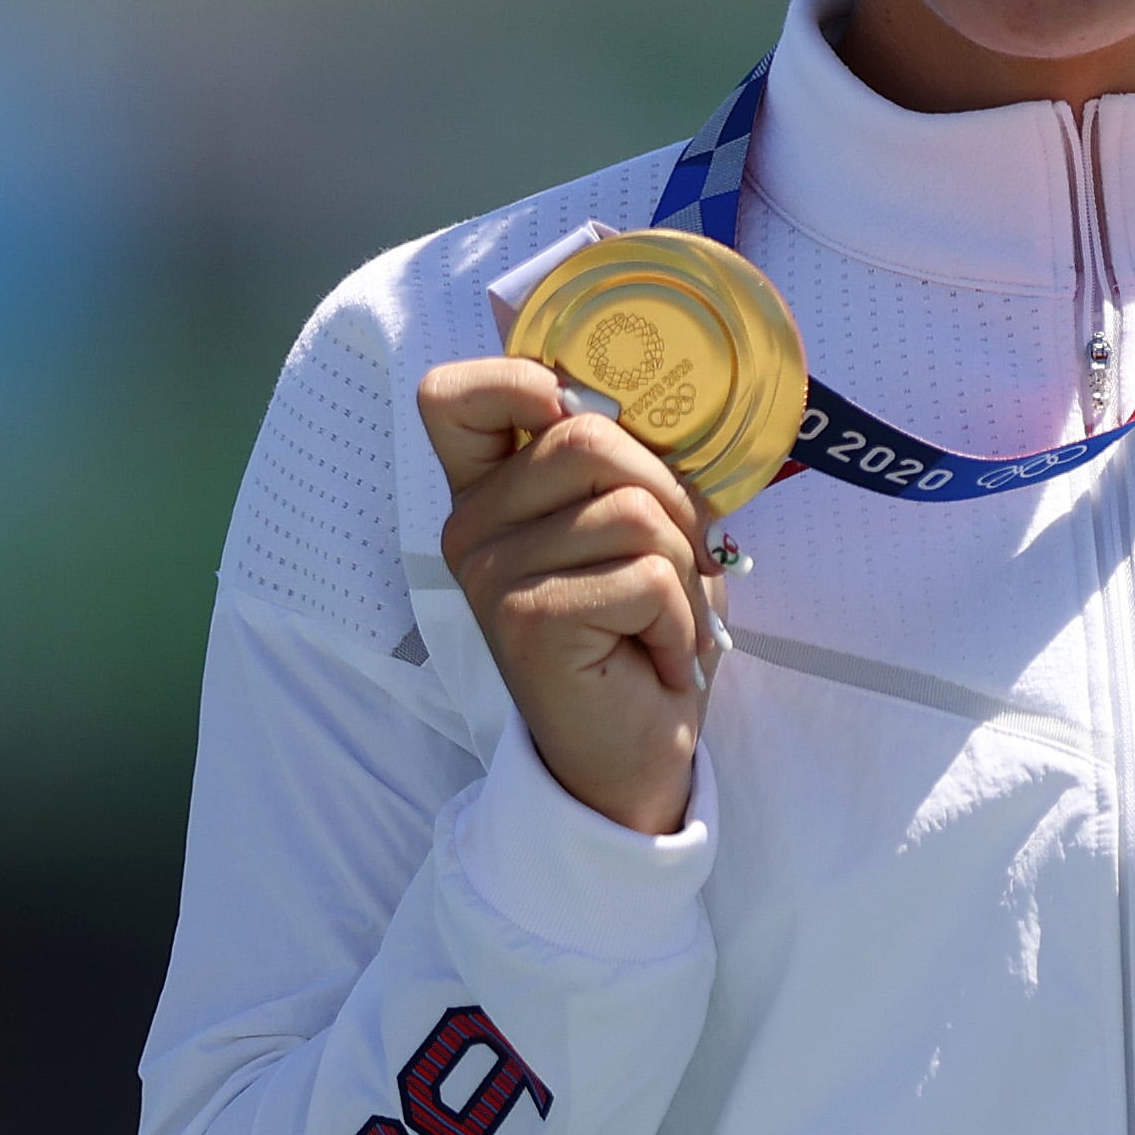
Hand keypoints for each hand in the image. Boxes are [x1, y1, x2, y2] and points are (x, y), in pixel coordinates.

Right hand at [419, 356, 716, 837]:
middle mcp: (471, 526)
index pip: (454, 394)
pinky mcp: (526, 620)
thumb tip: (656, 400)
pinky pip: (645, 577)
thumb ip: (620, 466)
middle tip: (678, 564)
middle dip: (669, 497)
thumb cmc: (640, 633)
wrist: (635, 755)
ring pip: (631, 510)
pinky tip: (656, 658)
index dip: (523, 379)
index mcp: (489, 492)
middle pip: (586, 436)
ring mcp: (490, 574)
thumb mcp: (636, 529)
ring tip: (662, 622)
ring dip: (680, 571)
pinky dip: (678, 622)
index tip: (580, 418)